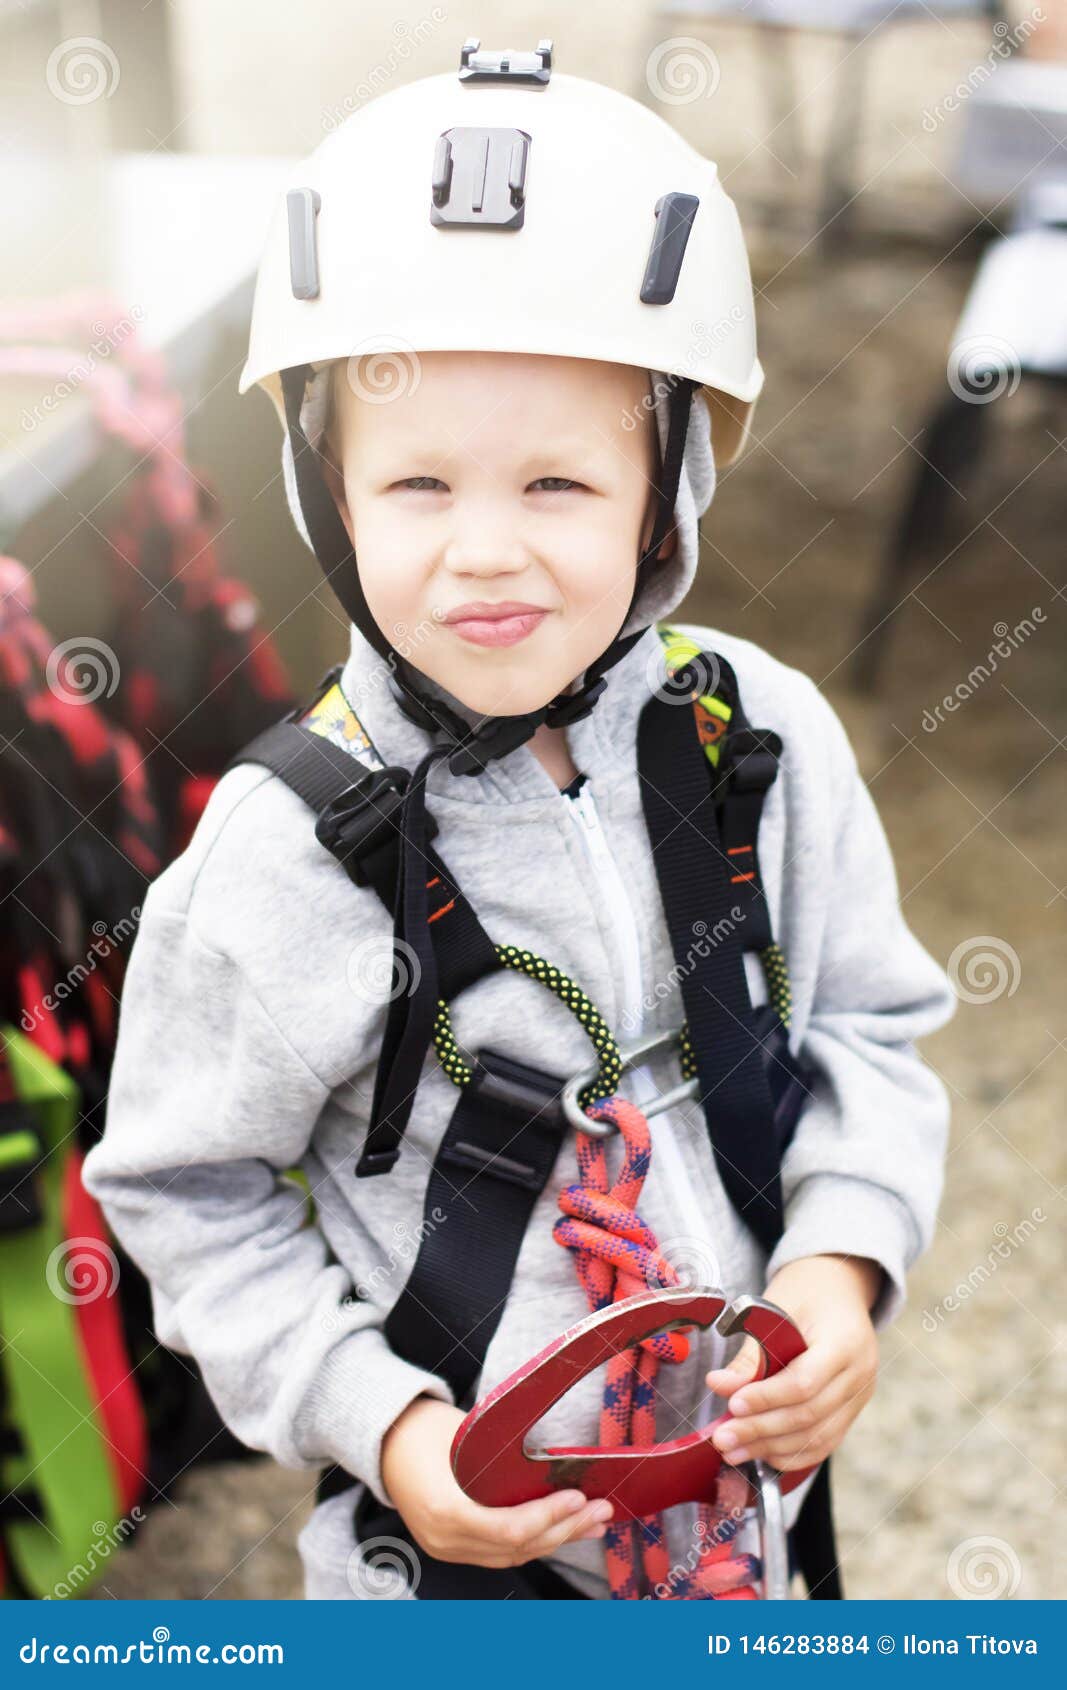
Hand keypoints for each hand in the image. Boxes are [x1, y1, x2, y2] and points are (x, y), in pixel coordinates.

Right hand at [380, 1395, 612, 1567]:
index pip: (508, 1529)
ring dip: (556, 1539)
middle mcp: (445, 1540)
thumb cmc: (424, 1427)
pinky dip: (534, 1541)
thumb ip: (502, 1457)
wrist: (384, 1439)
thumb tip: (554, 1462)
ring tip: (593, 1523)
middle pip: (516, 1547)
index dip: (548, 1517)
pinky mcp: (453, 1547)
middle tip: (600, 1510)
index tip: (578, 1497)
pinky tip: (562, 1530)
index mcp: (445, 1511)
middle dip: (564, 1529)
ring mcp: (447, 1548)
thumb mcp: (464, 1433)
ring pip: (513, 1555)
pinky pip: (501, 1551)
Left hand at [704, 1255, 881, 1472]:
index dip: (767, 1398)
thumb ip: (751, 1353)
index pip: (805, 1382)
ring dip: (771, 1448)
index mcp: (845, 1341)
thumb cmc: (805, 1290)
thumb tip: (720, 1386)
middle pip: (810, 1415)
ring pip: (817, 1436)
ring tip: (732, 1451)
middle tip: (722, 1439)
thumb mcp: (774, 1309)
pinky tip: (760, 1453)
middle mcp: (860, 1374)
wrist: (838, 1284)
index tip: (733, 1405)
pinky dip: (792, 1452)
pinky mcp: (851, 1410)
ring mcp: (860, 1396)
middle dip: (761, 1431)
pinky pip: (824, 1441)